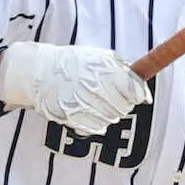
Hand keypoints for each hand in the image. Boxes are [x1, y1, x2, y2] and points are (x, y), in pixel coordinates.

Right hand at [0, 42, 150, 134]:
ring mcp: (84, 105)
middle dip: (123, 102)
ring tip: (97, 101)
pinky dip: (98, 122)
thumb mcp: (100, 57)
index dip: (138, 94)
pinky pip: (98, 128)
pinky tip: (90, 111)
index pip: (134, 90)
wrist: (40, 73)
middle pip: (125, 107)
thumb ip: (124, 71)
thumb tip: (145, 94)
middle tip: (111, 95)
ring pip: (113, 118)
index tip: (138, 95)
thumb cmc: (74, 64)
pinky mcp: (74, 118)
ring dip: (110, 112)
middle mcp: (94, 88)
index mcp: (103, 70)